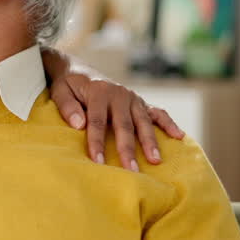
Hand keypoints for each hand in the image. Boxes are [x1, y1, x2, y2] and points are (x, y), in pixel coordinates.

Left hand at [42, 50, 184, 171]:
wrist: (78, 69)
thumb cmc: (67, 85)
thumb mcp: (60, 91)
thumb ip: (67, 106)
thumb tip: (78, 124)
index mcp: (99, 91)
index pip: (97, 121)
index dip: (97, 142)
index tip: (98, 162)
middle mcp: (119, 94)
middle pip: (124, 125)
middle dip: (127, 149)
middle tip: (131, 170)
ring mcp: (132, 98)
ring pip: (143, 122)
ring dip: (150, 141)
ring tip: (155, 161)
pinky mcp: (139, 102)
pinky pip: (157, 112)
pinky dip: (169, 123)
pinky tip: (179, 136)